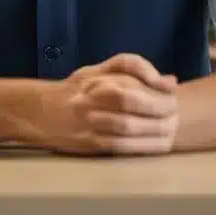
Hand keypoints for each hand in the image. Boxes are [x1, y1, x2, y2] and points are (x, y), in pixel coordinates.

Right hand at [34, 53, 178, 155]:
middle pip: (129, 98)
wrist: (40, 113)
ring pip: (125, 124)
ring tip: (169, 129)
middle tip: (174, 112)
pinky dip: (141, 145)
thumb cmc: (76, 90)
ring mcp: (86, 120)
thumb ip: (133, 69)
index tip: (172, 90)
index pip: (129, 68)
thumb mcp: (99, 70)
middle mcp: (89, 95)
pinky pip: (118, 146)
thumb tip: (170, 81)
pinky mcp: (87, 143)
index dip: (155, 80)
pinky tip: (155, 144)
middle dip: (158, 106)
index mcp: (95, 77)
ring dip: (153, 129)